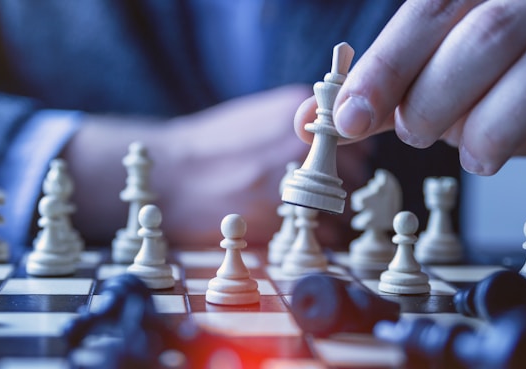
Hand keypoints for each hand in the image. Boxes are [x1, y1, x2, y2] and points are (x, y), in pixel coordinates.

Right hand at [67, 85, 368, 247]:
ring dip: (330, 215)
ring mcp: (295, 180)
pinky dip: (318, 239)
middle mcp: (303, 143)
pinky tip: (292, 231)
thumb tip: (333, 141)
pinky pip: (326, 234)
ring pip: (343, 205)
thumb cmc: (208, 149)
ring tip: (300, 215)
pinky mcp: (284, 218)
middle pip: (355, 171)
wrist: (169, 177)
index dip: (346, 156)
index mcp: (298, 111)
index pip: (356, 136)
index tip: (332, 167)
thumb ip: (297, 125)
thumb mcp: (256, 117)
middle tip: (312, 195)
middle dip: (338, 186)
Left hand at [296, 0, 525, 188]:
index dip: (387, 64)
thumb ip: (384, 96)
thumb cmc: (511, 91)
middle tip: (419, 136)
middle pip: (492, 29)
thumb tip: (308, 119)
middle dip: (438, 96)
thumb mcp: (441, 85)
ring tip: (475, 157)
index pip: (433, 5)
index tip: (351, 117)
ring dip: (497, 125)